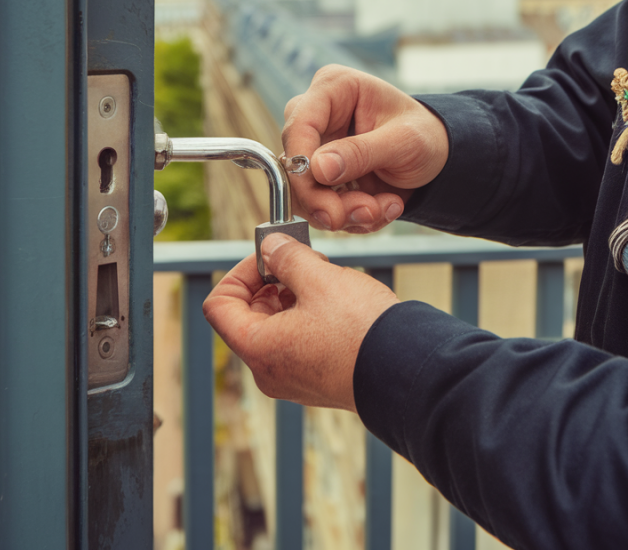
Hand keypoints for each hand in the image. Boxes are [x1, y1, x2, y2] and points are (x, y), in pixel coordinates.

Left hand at [202, 233, 398, 410]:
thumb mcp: (319, 279)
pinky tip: (339, 302)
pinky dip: (310, 317)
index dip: (240, 273)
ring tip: (326, 279)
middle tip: (302, 262)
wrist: (408, 370)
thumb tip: (270, 247)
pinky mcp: (319, 380)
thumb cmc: (362, 329)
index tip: (269, 257)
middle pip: (249, 316)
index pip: (219, 306)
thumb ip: (287, 257)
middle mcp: (269, 371)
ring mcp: (294, 379)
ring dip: (294, 297)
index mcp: (258, 348)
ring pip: (277, 328)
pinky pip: (299, 342)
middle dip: (271, 282)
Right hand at [282, 65, 448, 232]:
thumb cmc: (424, 135)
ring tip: (382, 209)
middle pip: (295, 164)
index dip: (303, 165)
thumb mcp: (403, 141)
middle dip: (327, 198)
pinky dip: (351, 217)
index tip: (322, 195)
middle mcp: (318, 116)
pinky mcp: (322, 177)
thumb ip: (361, 153)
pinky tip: (382, 208)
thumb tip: (317, 168)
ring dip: (343, 212)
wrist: (438, 157)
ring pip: (305, 192)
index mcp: (334, 88)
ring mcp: (317, 148)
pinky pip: (321, 206)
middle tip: (362, 213)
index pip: (300, 125)